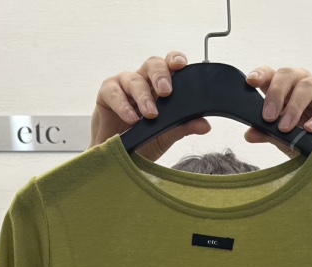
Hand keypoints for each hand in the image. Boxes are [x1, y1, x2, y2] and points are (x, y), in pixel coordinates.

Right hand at [89, 51, 211, 160]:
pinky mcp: (106, 94)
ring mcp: (124, 86)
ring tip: (151, 115)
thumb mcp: (166, 136)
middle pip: (152, 65)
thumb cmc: (141, 143)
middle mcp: (142, 82)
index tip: (181, 65)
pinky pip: (114, 93)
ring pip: (134, 79)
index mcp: (159, 87)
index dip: (174, 60)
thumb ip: (184, 127)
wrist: (118, 160)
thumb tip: (205, 125)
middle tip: (166, 92)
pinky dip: (123, 106)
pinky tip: (131, 119)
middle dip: (160, 76)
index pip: (169, 65)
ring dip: (143, 96)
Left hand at [244, 66, 311, 156]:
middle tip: (268, 117)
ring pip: (307, 86)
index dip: (261, 74)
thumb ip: (268, 134)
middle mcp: (301, 82)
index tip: (250, 81)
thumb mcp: (284, 139)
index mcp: (284, 89)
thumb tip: (249, 134)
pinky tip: (310, 129)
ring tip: (286, 127)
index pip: (271, 74)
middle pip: (287, 75)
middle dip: (276, 94)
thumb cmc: (306, 139)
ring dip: (294, 107)